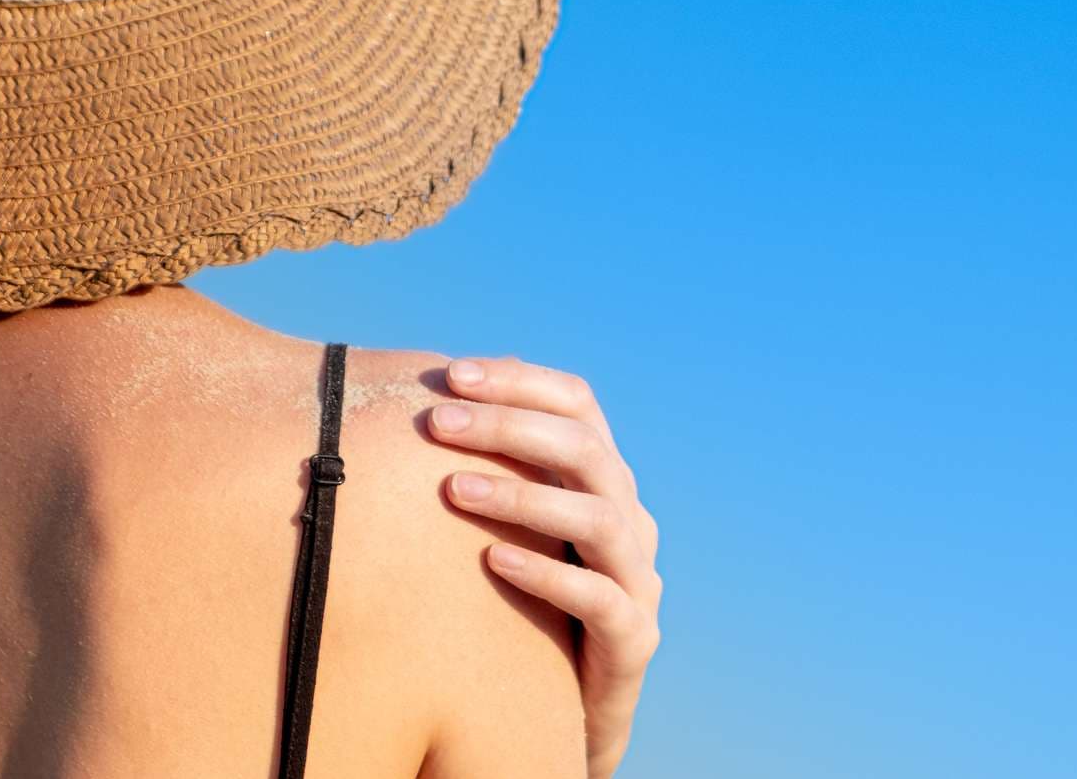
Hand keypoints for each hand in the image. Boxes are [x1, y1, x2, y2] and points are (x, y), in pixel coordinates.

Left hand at [429, 356, 660, 777]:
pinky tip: (491, 561)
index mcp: (606, 477)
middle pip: (584, 447)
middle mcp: (630, 515)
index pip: (579, 403)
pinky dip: (544, 573)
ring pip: (596, 516)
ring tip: (453, 489)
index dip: (520, 381)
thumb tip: (441, 395)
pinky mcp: (634, 635)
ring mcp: (638, 574)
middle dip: (508, 426)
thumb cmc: (533, 598)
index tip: (453, 376)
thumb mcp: (521, 524)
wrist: (574, 700)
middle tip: (438, 422)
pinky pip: (596, 596)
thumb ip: (499, 466)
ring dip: (522, 496)